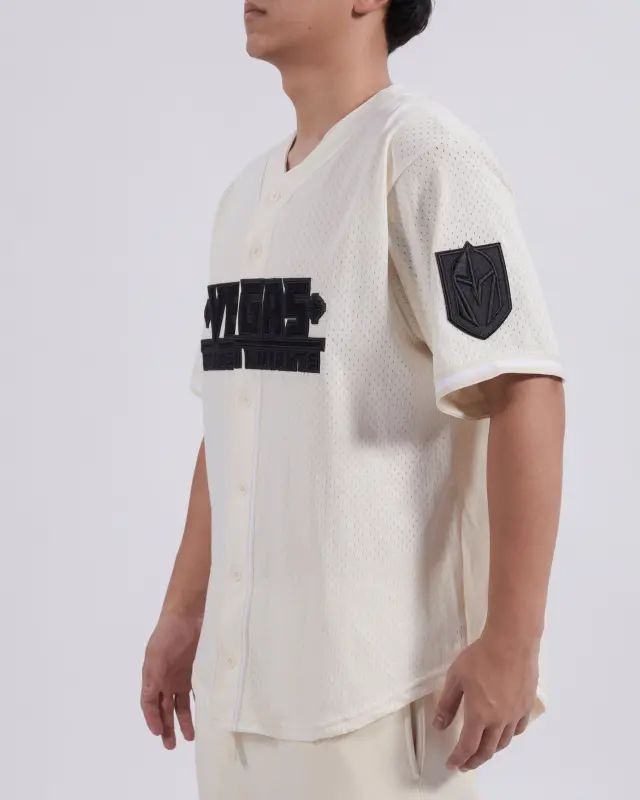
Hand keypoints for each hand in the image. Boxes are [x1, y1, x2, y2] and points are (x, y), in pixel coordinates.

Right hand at [141, 610, 202, 749]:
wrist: (191, 613)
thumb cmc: (170, 632)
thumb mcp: (156, 655)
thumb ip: (152, 678)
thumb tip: (149, 701)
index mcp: (153, 675)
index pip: (149, 703)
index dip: (152, 719)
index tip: (158, 733)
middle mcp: (166, 678)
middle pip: (164, 708)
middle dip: (166, 727)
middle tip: (170, 746)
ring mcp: (183, 675)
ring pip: (181, 704)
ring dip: (184, 721)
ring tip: (190, 738)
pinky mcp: (198, 670)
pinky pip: (198, 692)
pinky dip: (200, 705)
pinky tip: (205, 717)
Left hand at [433, 630, 538, 771]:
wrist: (511, 643)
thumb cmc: (482, 657)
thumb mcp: (456, 678)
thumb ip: (447, 704)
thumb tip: (440, 724)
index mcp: (479, 715)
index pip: (467, 746)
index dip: (458, 758)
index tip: (452, 764)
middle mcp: (499, 720)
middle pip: (486, 750)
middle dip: (474, 760)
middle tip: (466, 763)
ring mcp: (515, 714)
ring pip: (503, 742)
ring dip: (491, 750)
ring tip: (482, 750)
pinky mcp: (526, 705)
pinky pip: (518, 728)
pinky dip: (508, 736)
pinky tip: (504, 732)